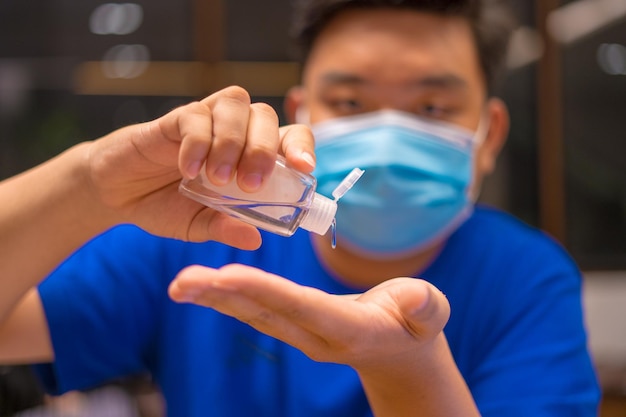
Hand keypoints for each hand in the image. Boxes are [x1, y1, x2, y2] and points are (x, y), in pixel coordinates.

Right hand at [83, 86, 314, 247]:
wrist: (117, 196)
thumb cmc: (167, 206)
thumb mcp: (200, 225)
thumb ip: (226, 228)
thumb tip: (256, 239)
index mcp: (251, 155)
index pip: (289, 137)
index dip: (301, 146)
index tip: (303, 168)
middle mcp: (234, 132)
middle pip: (265, 115)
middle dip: (263, 149)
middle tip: (249, 185)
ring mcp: (205, 121)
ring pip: (235, 104)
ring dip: (231, 143)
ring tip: (216, 180)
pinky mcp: (173, 119)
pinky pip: (194, 116)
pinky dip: (198, 142)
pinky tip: (188, 170)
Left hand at [167, 263, 449, 370]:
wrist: (399, 352)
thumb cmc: (417, 325)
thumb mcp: (430, 314)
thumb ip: (423, 308)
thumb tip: (415, 302)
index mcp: (348, 329)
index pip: (301, 307)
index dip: (265, 290)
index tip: (227, 273)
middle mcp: (316, 336)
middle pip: (265, 314)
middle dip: (223, 296)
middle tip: (181, 283)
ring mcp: (301, 335)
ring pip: (253, 314)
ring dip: (215, 298)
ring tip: (180, 284)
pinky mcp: (293, 327)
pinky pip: (256, 311)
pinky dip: (227, 297)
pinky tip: (202, 285)